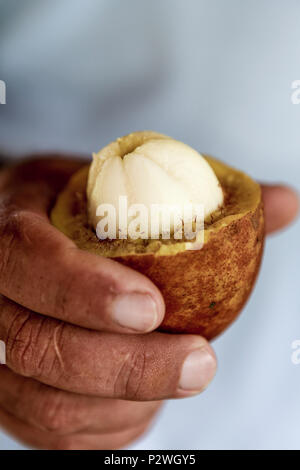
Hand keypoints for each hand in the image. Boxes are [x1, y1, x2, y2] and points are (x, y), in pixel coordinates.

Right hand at [0, 158, 297, 449]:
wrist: (25, 242)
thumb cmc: (75, 212)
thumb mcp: (121, 187)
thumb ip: (198, 199)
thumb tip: (284, 202)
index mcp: (11, 233)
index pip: (28, 261)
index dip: (85, 290)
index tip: (154, 307)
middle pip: (39, 347)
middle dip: (126, 364)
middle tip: (200, 362)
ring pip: (47, 402)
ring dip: (125, 401)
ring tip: (185, 377)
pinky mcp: (11, 395)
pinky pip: (52, 433)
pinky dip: (111, 426)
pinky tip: (147, 404)